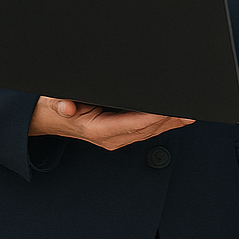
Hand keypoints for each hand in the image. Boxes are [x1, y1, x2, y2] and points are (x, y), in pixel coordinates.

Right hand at [29, 97, 193, 149]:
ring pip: (149, 131)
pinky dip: (162, 124)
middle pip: (146, 129)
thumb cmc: (54, 108)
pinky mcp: (120, 133)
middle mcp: (110, 137)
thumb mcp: (54, 101)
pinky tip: (176, 117)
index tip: (168, 111)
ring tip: (189, 113)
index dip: (151, 118)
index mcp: (97, 129)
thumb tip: (68, 107)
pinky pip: (145, 130)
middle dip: (168, 121)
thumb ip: (62, 103)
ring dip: (170, 123)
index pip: (131, 124)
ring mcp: (116, 137)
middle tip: (189, 111)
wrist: (48, 118)